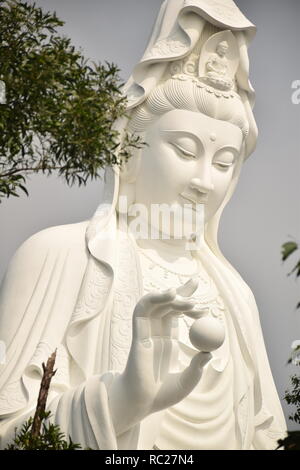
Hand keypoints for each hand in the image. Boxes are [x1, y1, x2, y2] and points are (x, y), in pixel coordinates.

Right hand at [108, 278, 211, 435]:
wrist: (143, 403)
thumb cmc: (163, 394)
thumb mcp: (188, 380)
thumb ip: (197, 366)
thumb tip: (210, 352)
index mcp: (167, 340)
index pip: (176, 313)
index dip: (187, 301)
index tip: (203, 296)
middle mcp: (156, 332)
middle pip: (167, 304)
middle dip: (182, 293)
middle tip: (197, 287)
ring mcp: (146, 331)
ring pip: (156, 304)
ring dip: (171, 296)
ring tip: (189, 301)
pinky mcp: (138, 333)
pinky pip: (142, 310)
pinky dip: (153, 298)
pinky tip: (169, 295)